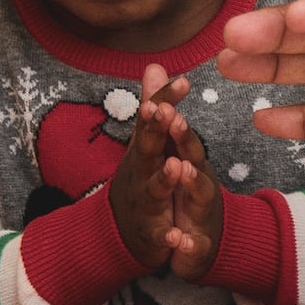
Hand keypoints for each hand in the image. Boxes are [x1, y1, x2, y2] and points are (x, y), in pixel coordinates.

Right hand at [105, 73, 222, 277]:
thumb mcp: (146, 143)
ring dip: (164, 179)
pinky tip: (179, 237)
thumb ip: (153, 108)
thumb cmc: (140, 179)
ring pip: (154, 190)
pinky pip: (162, 236)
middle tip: (167, 113)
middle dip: (156, 132)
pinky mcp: (153, 234)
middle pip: (148, 149)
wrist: (121, 231)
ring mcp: (145, 203)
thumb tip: (156, 65)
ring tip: (176, 167)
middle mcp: (141, 173)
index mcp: (145, 150)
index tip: (183, 80)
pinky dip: (171, 238)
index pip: (154, 120)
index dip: (165, 101)